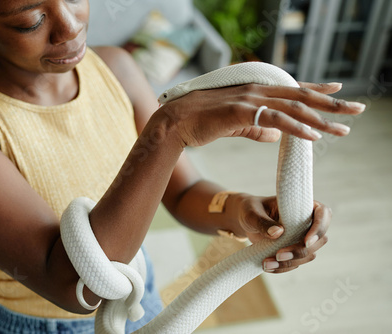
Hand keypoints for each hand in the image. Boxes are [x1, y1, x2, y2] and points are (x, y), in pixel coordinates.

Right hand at [158, 81, 364, 147]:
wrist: (174, 122)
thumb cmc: (199, 122)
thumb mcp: (233, 124)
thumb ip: (255, 128)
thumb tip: (276, 136)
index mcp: (254, 91)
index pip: (291, 90)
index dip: (316, 91)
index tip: (337, 93)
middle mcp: (255, 91)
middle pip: (300, 96)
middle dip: (330, 103)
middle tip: (356, 109)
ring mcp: (249, 99)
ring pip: (293, 107)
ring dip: (320, 119)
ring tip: (343, 128)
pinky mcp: (241, 111)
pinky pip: (276, 119)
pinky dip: (297, 127)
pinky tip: (314, 135)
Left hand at [235, 194, 330, 272]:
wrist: (245, 220)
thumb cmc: (250, 209)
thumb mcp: (252, 212)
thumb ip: (263, 221)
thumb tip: (278, 233)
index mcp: (303, 205)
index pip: (323, 214)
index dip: (319, 229)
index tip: (306, 241)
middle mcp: (307, 222)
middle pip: (319, 240)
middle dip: (300, 251)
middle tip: (278, 255)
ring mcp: (302, 238)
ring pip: (307, 255)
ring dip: (289, 263)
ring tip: (266, 263)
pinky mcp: (293, 250)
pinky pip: (294, 263)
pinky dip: (282, 267)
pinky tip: (267, 266)